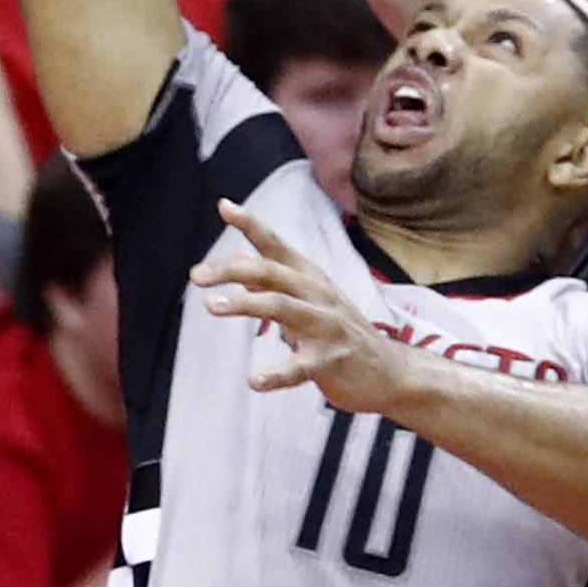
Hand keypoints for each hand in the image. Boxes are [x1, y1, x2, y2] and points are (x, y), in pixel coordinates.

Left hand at [192, 200, 404, 412]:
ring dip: (247, 304)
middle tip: (196, 275)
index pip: (277, 246)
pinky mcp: (331, 362)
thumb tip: (239, 260)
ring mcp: (326, 328)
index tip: (224, 206)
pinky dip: (277, 374)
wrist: (391, 371)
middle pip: (272, 273)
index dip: (252, 225)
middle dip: (232, 270)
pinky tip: (254, 380)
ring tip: (212, 306)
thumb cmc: (342, 333)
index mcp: (310, 279)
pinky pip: (300, 367)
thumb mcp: (310, 301)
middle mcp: (318, 295)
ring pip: (283, 307)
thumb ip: (275, 282)